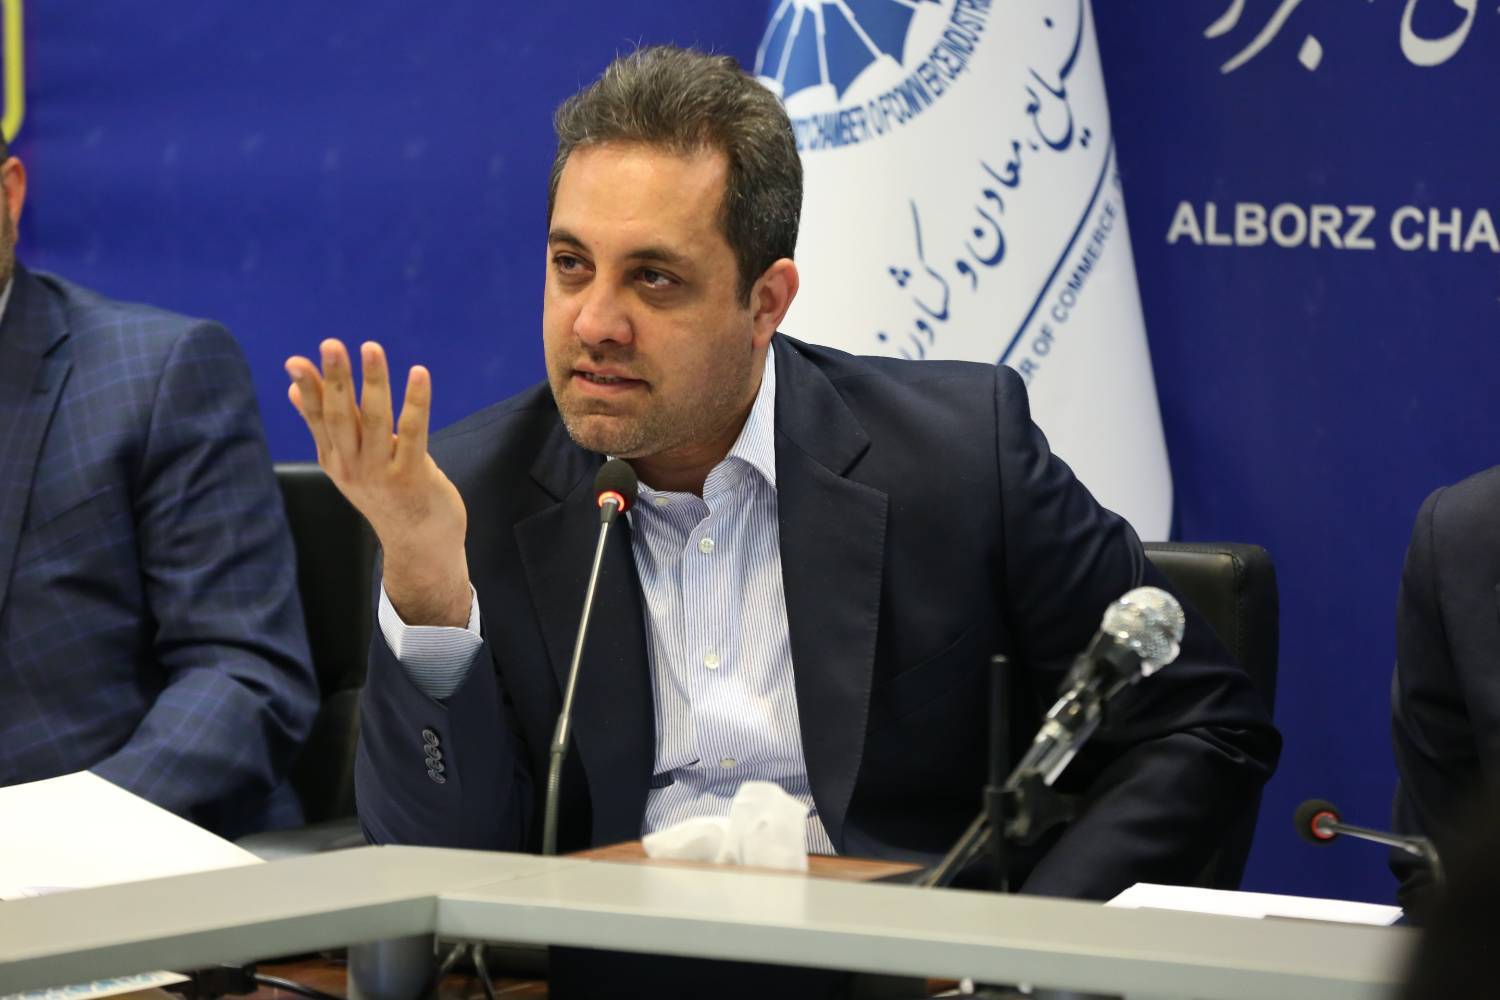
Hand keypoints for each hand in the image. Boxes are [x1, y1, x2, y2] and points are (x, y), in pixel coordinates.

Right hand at [285, 339, 471, 627]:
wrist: (420, 546)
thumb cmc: (388, 497)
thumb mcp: (349, 464)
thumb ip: (326, 427)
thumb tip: (293, 389)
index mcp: (336, 460)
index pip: (318, 418)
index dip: (308, 389)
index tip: (295, 361)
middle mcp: (353, 467)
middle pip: (340, 416)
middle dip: (334, 379)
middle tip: (330, 345)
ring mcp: (381, 473)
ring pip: (374, 420)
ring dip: (372, 382)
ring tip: (371, 348)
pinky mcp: (411, 476)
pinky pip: (413, 432)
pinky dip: (415, 402)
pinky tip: (419, 374)